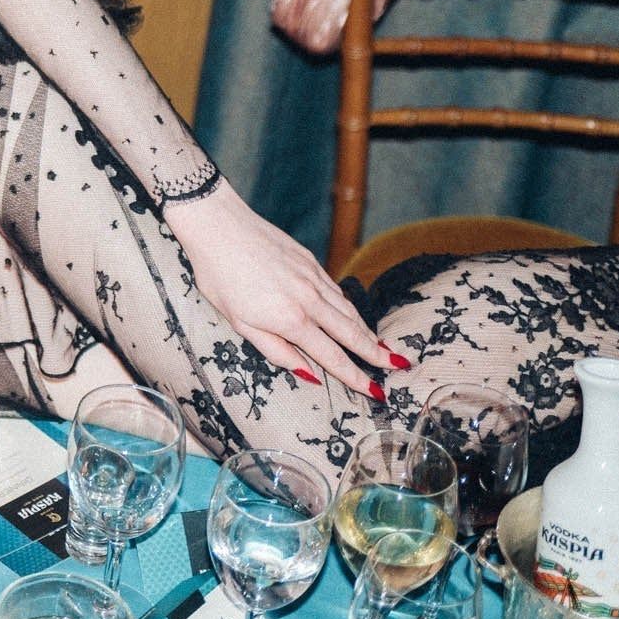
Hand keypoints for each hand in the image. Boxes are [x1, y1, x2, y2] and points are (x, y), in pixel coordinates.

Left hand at [168, 186, 398, 391]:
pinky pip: (336, 290)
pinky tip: (353, 315)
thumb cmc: (220, 278)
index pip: (332, 356)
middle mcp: (309, 298)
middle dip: (377, 353)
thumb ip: (276, 351)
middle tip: (400, 367)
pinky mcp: (309, 260)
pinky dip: (350, 307)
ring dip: (368, 331)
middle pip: (351, 332)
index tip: (375, 391)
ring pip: (348, 309)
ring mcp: (312, 276)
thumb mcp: (240, 324)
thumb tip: (308, 373)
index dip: (355, 376)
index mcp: (291, 320)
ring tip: (383, 347)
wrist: (219, 227)